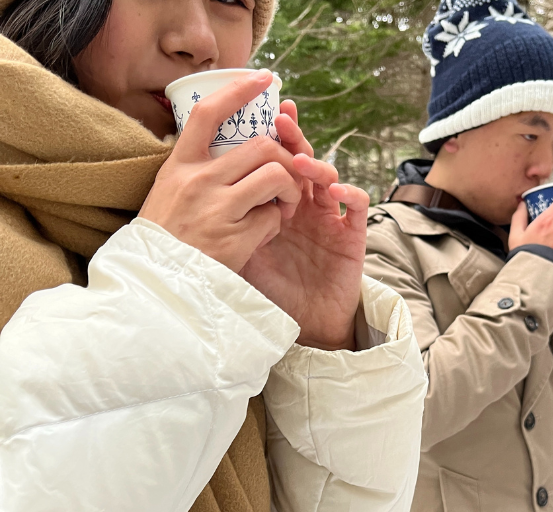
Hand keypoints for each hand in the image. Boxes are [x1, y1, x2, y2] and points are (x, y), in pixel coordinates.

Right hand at [140, 70, 301, 272]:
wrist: (154, 284)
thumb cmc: (165, 237)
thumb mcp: (168, 191)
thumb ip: (196, 167)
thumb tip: (231, 141)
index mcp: (179, 166)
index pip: (209, 113)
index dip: (239, 90)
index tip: (263, 78)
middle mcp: (197, 182)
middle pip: (261, 147)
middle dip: (286, 158)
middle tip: (288, 176)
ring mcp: (216, 210)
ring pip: (275, 176)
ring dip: (290, 190)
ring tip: (282, 206)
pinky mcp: (233, 239)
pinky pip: (272, 219)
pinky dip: (274, 225)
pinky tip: (263, 234)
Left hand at [239, 104, 368, 350]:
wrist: (306, 324)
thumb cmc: (273, 288)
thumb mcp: (241, 253)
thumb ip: (228, 225)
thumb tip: (193, 197)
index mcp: (277, 204)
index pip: (272, 163)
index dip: (267, 137)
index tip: (253, 114)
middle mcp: (304, 204)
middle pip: (301, 159)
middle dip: (293, 136)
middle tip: (282, 117)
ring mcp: (329, 217)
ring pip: (328, 177)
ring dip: (315, 164)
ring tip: (300, 161)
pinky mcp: (352, 235)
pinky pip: (357, 207)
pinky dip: (350, 193)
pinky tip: (335, 189)